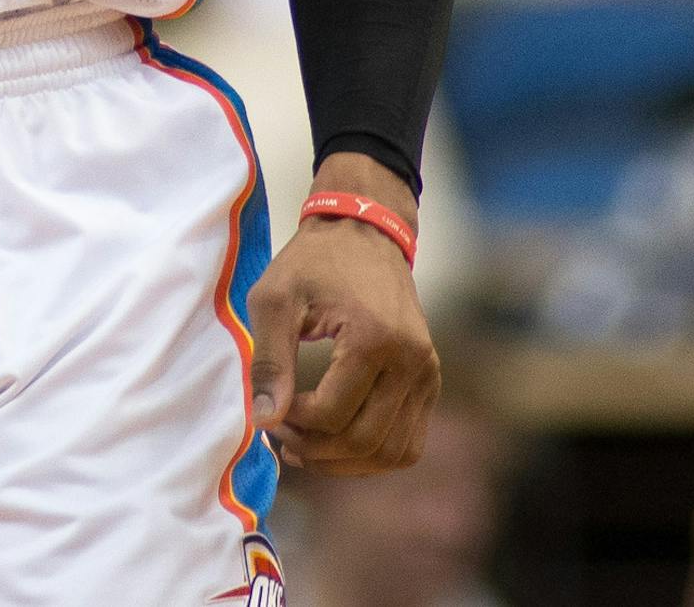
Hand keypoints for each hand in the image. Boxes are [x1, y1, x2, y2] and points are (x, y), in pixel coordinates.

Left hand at [247, 164, 436, 476]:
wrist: (363, 231)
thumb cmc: (312, 262)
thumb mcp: (275, 299)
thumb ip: (269, 360)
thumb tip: (264, 420)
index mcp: (375, 338)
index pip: (332, 415)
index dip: (292, 424)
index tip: (268, 410)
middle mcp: (412, 362)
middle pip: (363, 441)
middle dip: (315, 450)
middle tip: (280, 433)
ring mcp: (428, 373)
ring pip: (391, 453)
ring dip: (344, 462)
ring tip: (304, 445)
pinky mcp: (430, 380)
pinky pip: (408, 442)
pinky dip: (372, 454)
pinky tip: (336, 442)